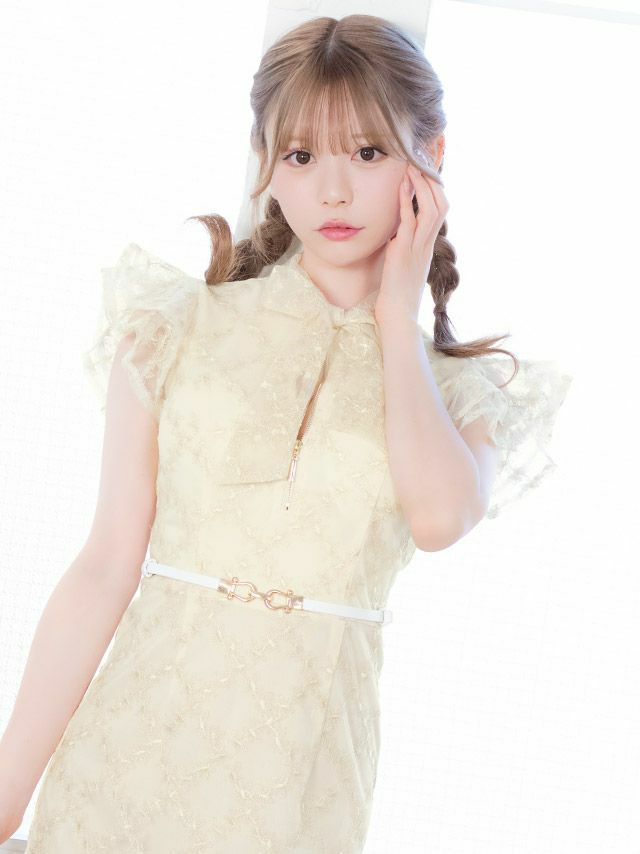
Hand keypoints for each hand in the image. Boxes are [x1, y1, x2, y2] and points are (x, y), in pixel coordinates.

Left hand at [375, 162, 448, 324]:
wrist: (398, 314)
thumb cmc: (397, 294)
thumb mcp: (404, 266)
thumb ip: (403, 248)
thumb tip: (395, 234)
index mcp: (428, 247)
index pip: (440, 211)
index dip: (435, 190)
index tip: (425, 173)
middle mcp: (427, 244)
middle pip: (441, 204)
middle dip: (432, 182)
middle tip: (420, 163)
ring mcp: (417, 247)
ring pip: (430, 209)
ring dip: (421, 186)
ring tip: (411, 168)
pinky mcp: (403, 251)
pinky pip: (409, 220)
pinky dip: (405, 201)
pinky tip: (401, 186)